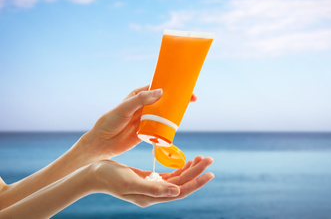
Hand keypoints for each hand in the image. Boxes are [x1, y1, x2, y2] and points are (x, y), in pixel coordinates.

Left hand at [77, 85, 196, 160]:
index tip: (184, 85)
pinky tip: (177, 126)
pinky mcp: (148, 131)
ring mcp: (147, 119)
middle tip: (192, 99)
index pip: (157, 87)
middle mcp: (144, 106)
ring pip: (165, 113)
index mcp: (138, 95)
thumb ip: (140, 100)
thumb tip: (160, 92)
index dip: (171, 85)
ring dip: (176, 112)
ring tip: (187, 111)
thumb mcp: (124, 109)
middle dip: (178, 98)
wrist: (101, 144)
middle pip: (165, 100)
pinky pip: (162, 127)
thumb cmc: (109, 122)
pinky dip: (170, 126)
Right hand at [91, 156, 213, 207]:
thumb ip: (154, 188)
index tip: (210, 173)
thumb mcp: (131, 182)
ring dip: (190, 169)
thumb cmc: (109, 177)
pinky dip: (179, 168)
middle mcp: (154, 194)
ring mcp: (151, 187)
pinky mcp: (148, 179)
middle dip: (196, 172)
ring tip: (202, 159)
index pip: (180, 191)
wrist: (93, 174)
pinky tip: (186, 162)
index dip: (196, 183)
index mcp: (151, 197)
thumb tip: (176, 191)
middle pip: (181, 183)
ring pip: (177, 178)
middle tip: (210, 159)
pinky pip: (168, 175)